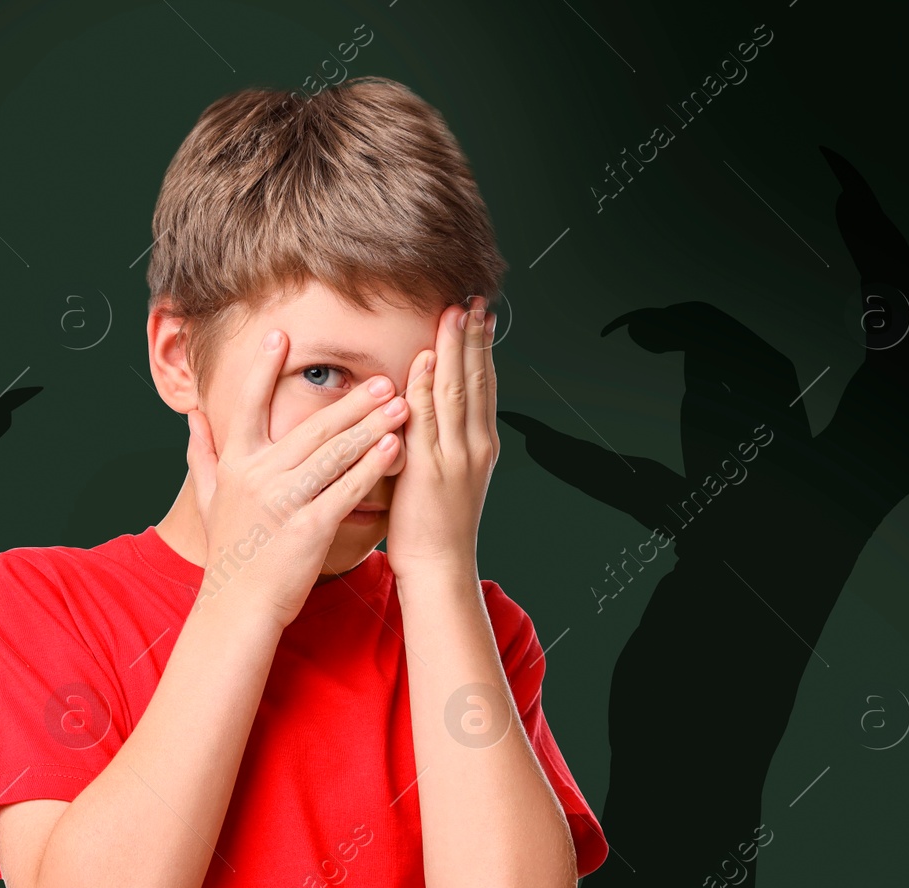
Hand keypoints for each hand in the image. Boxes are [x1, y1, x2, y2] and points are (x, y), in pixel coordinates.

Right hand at [184, 328, 408, 627]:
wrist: (238, 606)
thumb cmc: (230, 551)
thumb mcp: (208, 498)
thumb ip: (202, 453)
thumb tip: (193, 417)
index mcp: (235, 463)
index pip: (248, 406)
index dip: (263, 369)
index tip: (281, 335)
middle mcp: (258, 476)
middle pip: (310, 427)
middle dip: (350, 402)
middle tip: (383, 378)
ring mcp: (284, 502)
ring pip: (334, 454)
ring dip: (371, 426)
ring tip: (401, 404)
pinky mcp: (309, 528)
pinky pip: (347, 490)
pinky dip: (373, 467)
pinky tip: (396, 448)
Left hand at [386, 297, 498, 583]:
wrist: (440, 567)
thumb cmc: (435, 526)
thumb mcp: (448, 476)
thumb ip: (440, 441)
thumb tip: (424, 409)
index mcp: (480, 445)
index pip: (484, 385)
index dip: (482, 348)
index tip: (480, 315)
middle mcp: (474, 445)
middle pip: (477, 379)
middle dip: (474, 337)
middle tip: (473, 299)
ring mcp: (454, 456)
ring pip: (457, 391)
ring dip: (455, 349)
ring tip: (455, 312)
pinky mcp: (430, 469)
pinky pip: (427, 419)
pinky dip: (428, 386)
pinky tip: (428, 358)